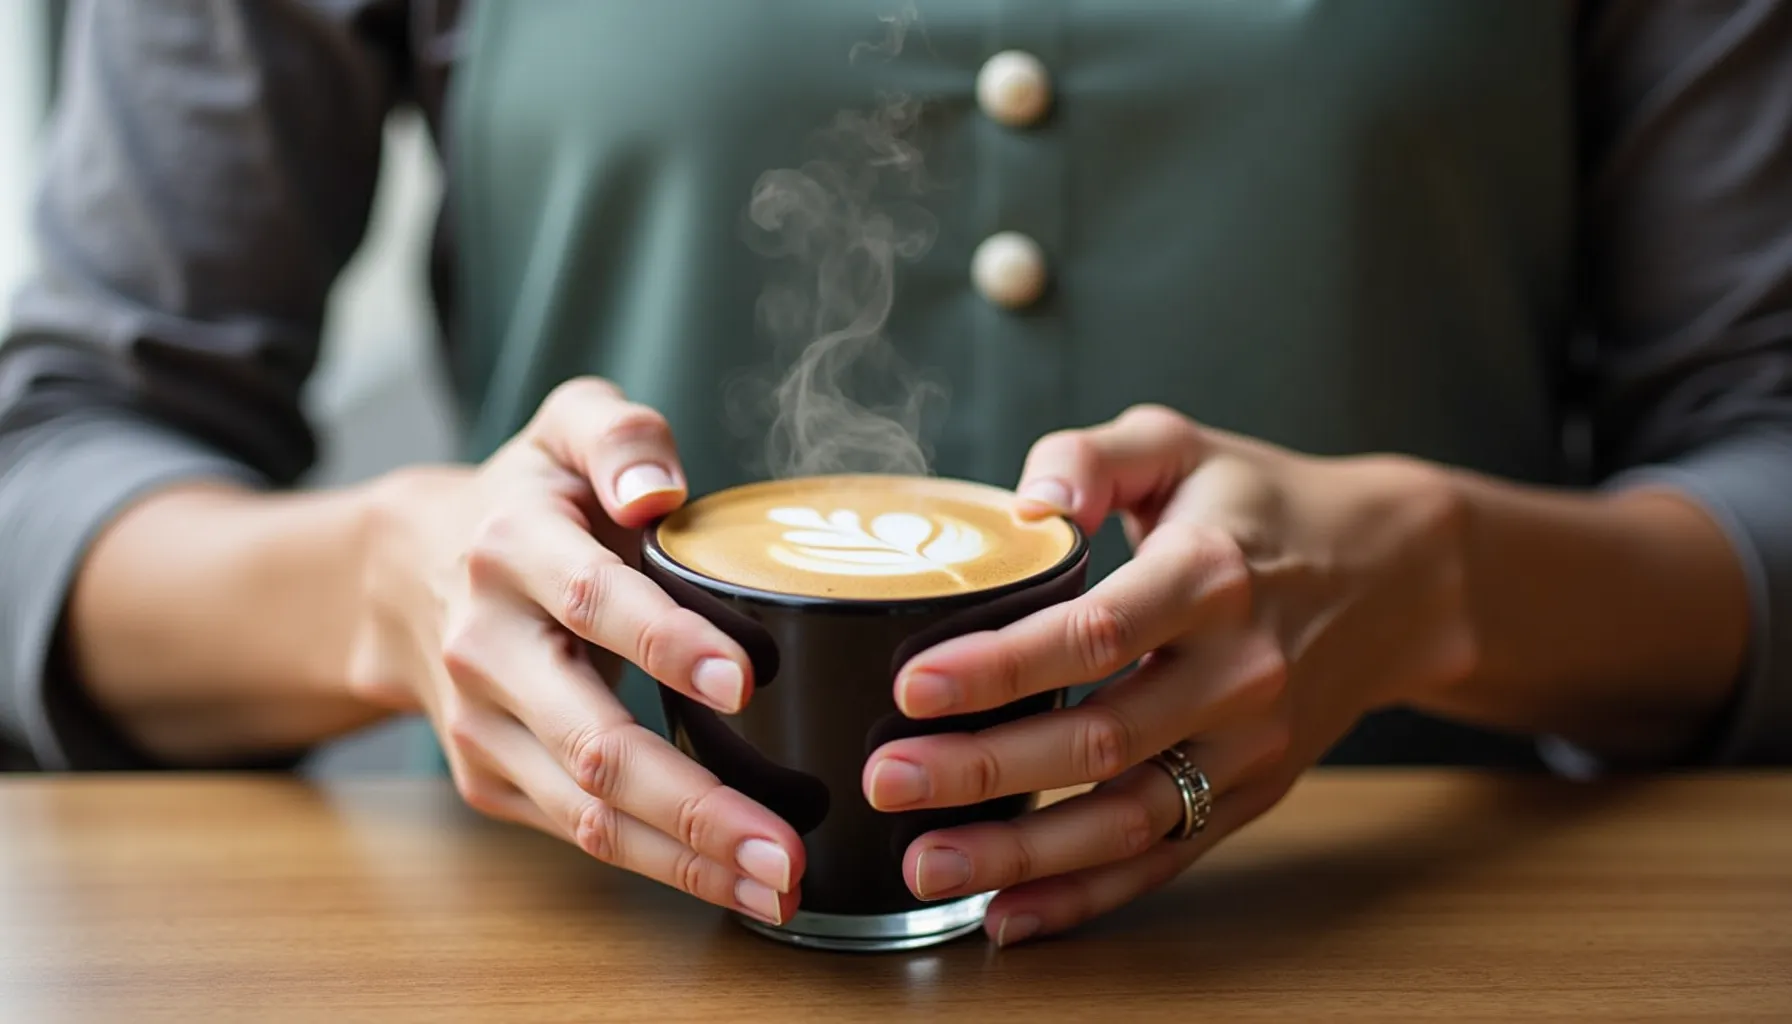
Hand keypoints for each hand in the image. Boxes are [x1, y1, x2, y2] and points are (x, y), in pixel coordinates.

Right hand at [354, 379, 802, 924]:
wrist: (404, 575)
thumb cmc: (528, 500)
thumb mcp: (566, 429)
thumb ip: (618, 436)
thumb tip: (657, 492)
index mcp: (513, 551)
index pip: (591, 602)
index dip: (665, 644)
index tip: (744, 681)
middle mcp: (486, 648)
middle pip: (592, 741)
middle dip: (693, 803)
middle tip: (786, 846)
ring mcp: (482, 726)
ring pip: (586, 810)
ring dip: (686, 859)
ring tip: (780, 885)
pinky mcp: (488, 779)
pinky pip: (579, 831)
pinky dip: (660, 864)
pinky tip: (737, 878)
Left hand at [862, 405, 1475, 944]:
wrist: (1398, 577)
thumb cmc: (1261, 503)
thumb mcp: (1182, 443)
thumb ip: (1093, 455)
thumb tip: (1026, 505)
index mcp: (1210, 576)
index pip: (1097, 631)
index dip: (1001, 666)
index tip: (911, 686)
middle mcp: (1238, 673)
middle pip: (1101, 738)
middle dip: (983, 768)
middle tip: (886, 780)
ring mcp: (1251, 748)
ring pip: (1128, 819)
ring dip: (1022, 852)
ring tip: (924, 864)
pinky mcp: (1251, 796)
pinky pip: (1163, 861)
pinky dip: (1084, 897)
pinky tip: (1006, 912)